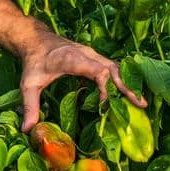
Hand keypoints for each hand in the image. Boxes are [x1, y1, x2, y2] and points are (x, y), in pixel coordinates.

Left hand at [17, 31, 145, 131]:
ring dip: (127, 83)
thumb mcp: (29, 84)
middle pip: (113, 68)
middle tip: (141, 104)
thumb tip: (28, 130)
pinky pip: (111, 68)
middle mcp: (87, 54)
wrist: (36, 40)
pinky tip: (129, 94)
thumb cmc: (34, 61)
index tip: (105, 105)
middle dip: (127, 86)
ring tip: (141, 101)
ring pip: (115, 67)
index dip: (105, 87)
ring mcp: (93, 55)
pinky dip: (121, 80)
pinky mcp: (95, 58)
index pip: (98, 70)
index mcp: (73, 59)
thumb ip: (31, 106)